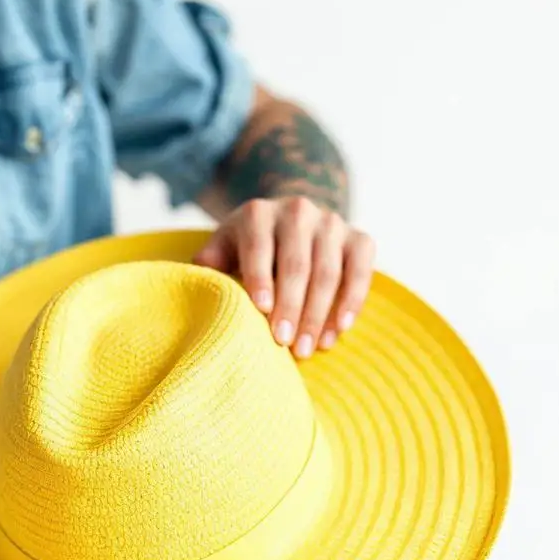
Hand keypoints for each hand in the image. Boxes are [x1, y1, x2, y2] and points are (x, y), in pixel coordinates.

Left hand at [193, 196, 374, 357]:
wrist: (289, 223)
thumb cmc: (247, 247)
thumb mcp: (224, 247)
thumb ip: (211, 260)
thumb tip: (197, 277)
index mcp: (258, 213)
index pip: (259, 248)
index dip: (261, 279)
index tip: (262, 311)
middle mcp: (298, 211)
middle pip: (297, 264)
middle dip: (291, 306)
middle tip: (284, 343)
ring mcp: (332, 223)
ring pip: (329, 271)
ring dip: (319, 314)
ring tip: (307, 348)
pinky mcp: (359, 238)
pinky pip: (361, 270)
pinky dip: (353, 301)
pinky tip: (340, 329)